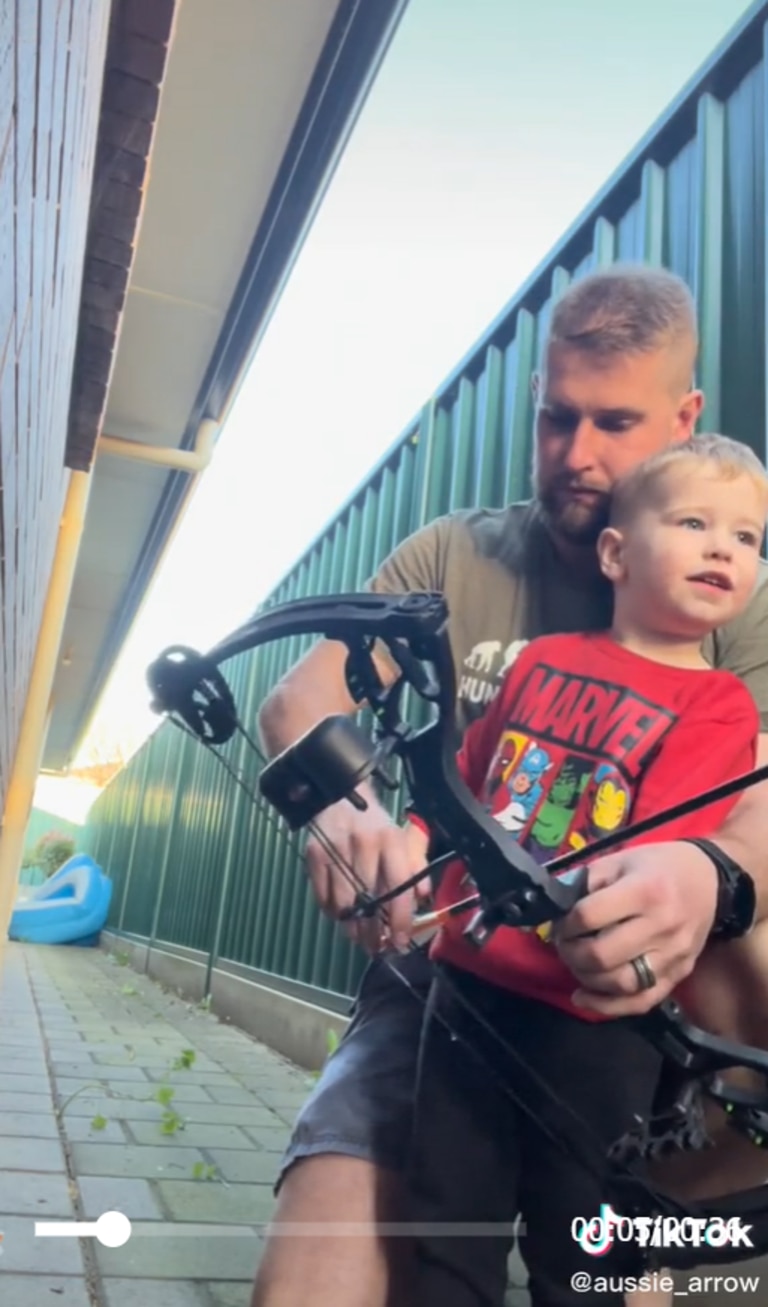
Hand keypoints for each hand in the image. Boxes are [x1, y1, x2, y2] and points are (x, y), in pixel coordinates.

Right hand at [305, 786, 431, 953]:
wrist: (339, 795)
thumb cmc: (375, 823)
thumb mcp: (402, 838)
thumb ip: (415, 867)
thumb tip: (422, 899)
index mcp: (390, 841)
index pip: (398, 888)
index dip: (400, 920)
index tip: (400, 941)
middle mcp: (363, 845)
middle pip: (368, 901)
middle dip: (373, 932)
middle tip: (377, 948)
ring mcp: (336, 851)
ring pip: (343, 903)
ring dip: (351, 927)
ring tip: (358, 938)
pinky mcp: (315, 855)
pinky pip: (322, 896)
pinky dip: (331, 912)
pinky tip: (340, 916)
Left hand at [551, 840, 718, 1014]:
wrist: (709, 881)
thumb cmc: (659, 866)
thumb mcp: (620, 861)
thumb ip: (586, 882)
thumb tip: (555, 909)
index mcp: (645, 891)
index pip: (589, 917)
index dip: (565, 923)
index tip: (560, 923)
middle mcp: (661, 926)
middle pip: (602, 955)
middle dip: (570, 953)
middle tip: (563, 945)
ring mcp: (673, 955)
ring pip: (620, 984)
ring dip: (586, 979)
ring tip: (576, 964)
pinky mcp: (679, 974)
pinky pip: (640, 1002)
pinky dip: (607, 1006)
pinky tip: (583, 997)